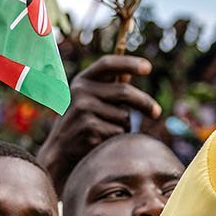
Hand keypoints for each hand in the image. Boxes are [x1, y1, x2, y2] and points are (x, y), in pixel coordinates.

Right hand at [36, 55, 162, 192]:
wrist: (58, 152)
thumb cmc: (79, 123)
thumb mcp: (87, 100)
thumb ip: (106, 88)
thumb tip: (129, 74)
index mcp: (81, 80)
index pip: (108, 64)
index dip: (129, 63)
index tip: (149, 68)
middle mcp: (80, 92)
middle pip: (124, 92)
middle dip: (145, 103)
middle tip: (157, 113)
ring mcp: (83, 110)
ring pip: (123, 116)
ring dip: (124, 126)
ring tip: (107, 131)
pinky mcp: (88, 129)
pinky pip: (117, 132)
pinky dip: (116, 139)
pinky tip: (101, 141)